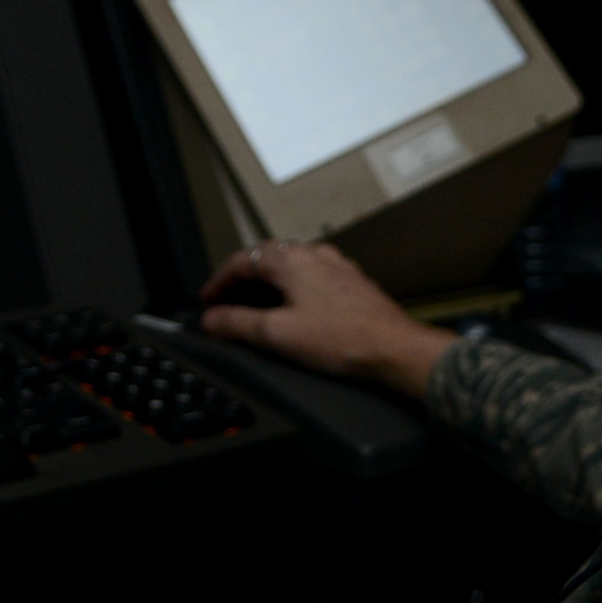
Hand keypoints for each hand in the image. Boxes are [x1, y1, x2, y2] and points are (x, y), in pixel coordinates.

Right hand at [197, 241, 456, 398]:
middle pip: (265, 257)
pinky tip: (295, 309)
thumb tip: (212, 319)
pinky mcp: (351, 282)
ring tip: (255, 305)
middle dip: (241, 278)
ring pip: (290, 265)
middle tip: (226, 301)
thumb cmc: (344, 339)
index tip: (207, 300)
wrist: (393, 348)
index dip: (218, 281)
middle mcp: (314, 254)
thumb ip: (238, 324)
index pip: (241, 260)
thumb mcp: (278, 335)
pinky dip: (292, 288)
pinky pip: (312, 276)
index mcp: (291, 260)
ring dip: (267, 282)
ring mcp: (335, 266)